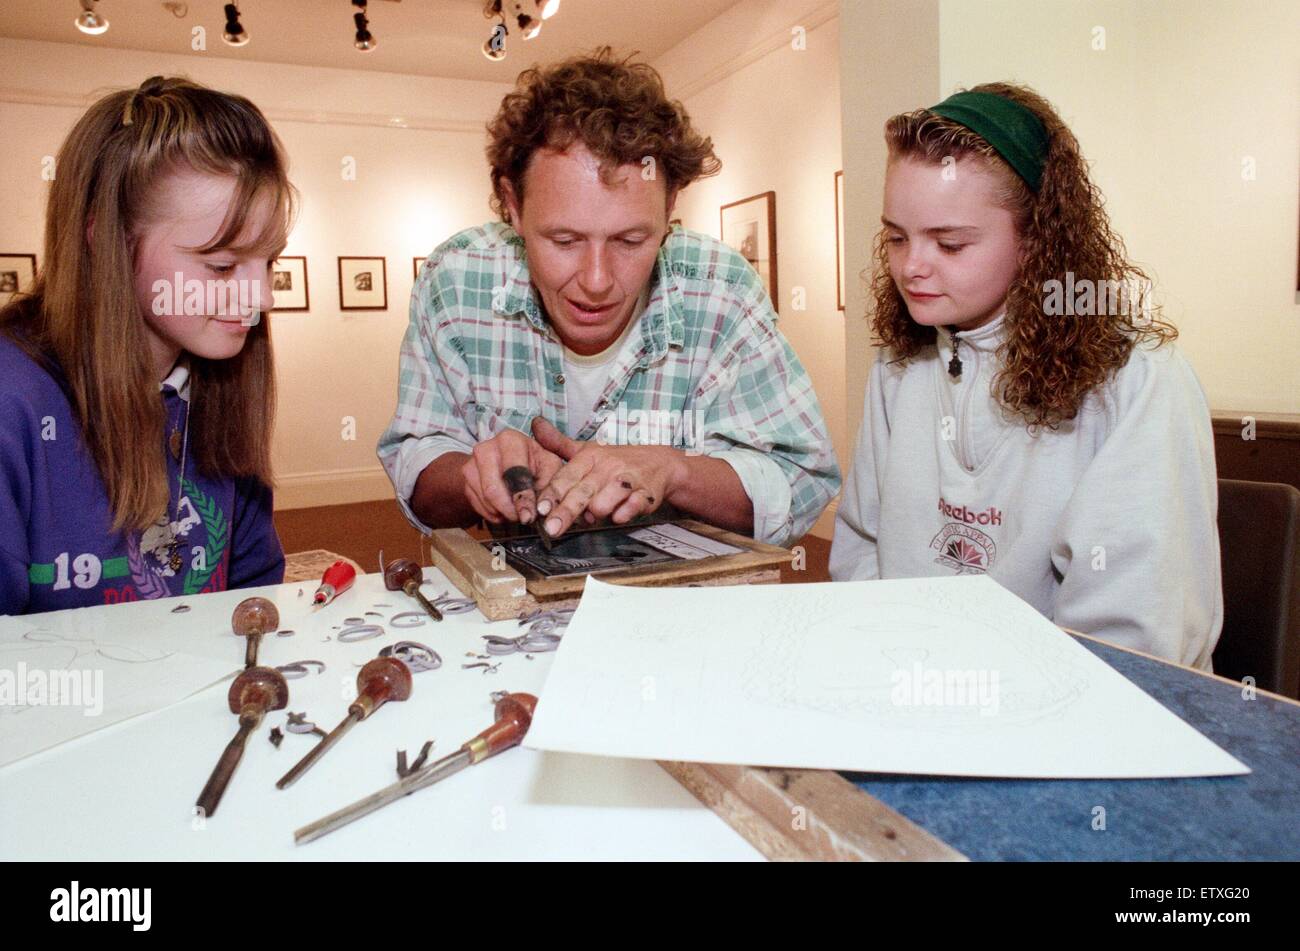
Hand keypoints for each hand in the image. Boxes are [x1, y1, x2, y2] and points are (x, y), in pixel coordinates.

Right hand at [460, 428, 563, 524]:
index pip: (514, 473)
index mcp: (511, 440)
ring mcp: (472, 463)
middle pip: (493, 489)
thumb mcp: (550, 468)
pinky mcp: (466, 479)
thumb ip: (549, 486)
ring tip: (517, 512)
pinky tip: (505, 510)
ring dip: (502, 513)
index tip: (529, 516)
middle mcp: (487, 448)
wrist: (510, 463)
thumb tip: (542, 509)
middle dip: (509, 510)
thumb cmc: (535, 464)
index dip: (523, 498)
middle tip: (523, 519)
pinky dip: (493, 514)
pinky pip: (477, 505)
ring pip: (484, 499)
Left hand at [531, 418, 686, 537]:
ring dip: (595, 513)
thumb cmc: (616, 460)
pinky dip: (623, 514)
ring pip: (604, 501)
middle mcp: (607, 467)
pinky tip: (618, 516)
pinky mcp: (646, 494)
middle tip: (552, 529)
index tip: (540, 509)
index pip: (566, 477)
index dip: (552, 494)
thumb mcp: (587, 449)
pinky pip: (632, 507)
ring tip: (592, 517)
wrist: (660, 462)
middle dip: (566, 512)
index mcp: (590, 457)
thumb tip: (535, 424)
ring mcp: (627, 480)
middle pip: (582, 493)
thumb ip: (558, 443)